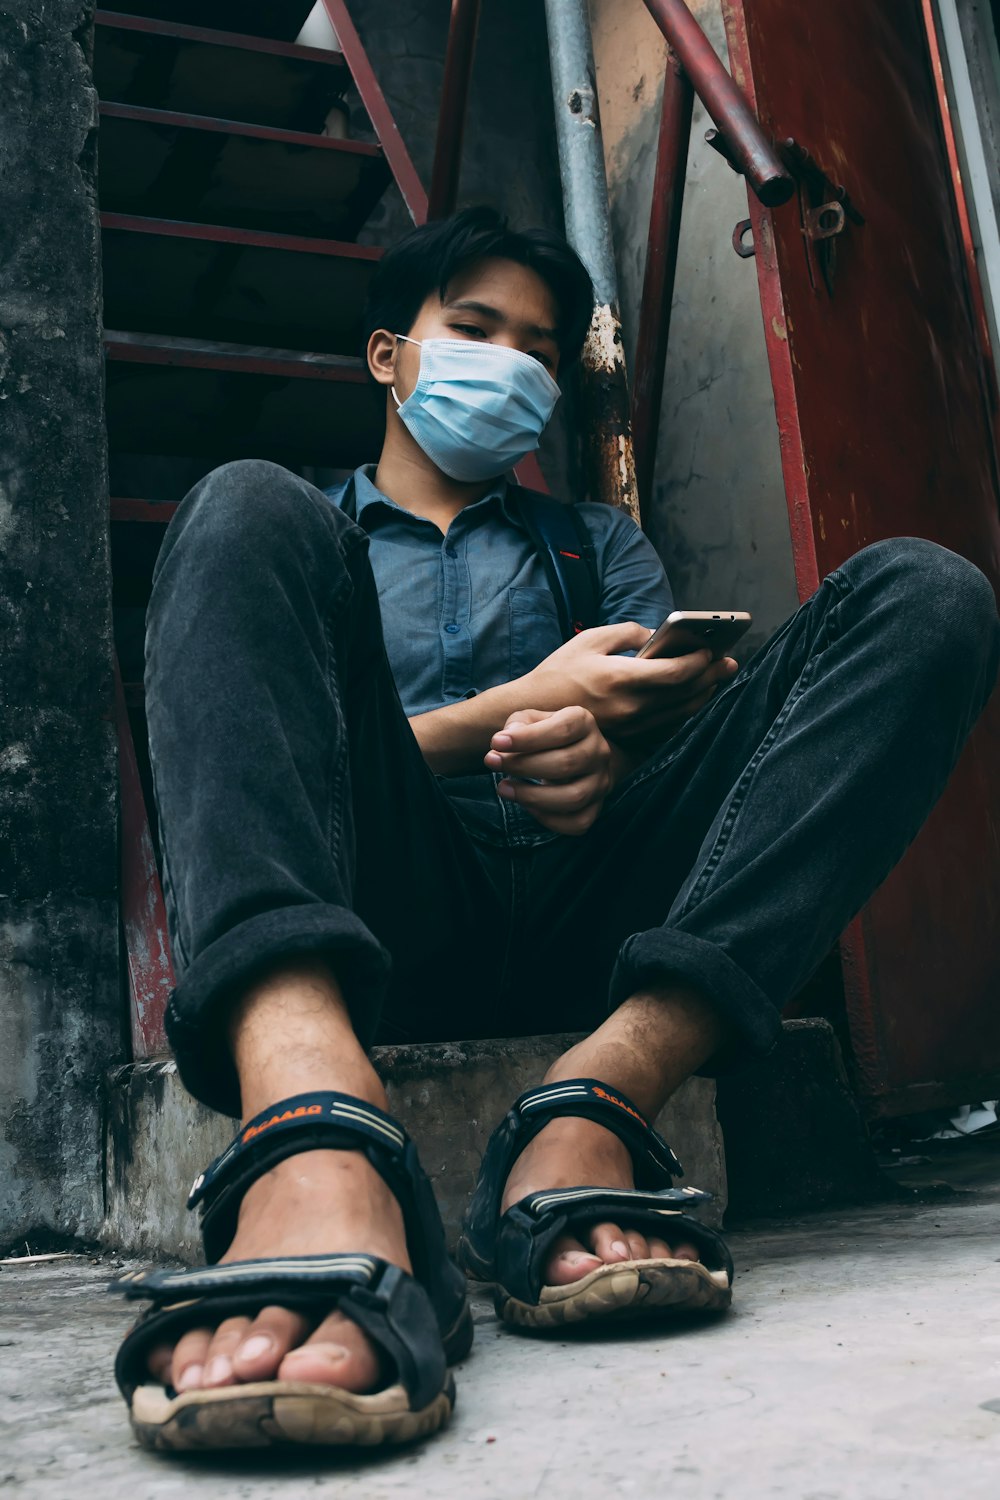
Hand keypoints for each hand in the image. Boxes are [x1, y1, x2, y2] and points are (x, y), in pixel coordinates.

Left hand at [484, 706, 613, 835]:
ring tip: (504, 788)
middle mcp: (599, 751)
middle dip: (523, 766)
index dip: (528, 738)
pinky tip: (527, 807)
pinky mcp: (597, 808)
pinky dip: (549, 819)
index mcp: (584, 722)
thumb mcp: (532, 720)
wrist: (579, 753)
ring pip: (573, 797)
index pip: (562, 730)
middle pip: (566, 764)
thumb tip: (505, 740)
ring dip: (533, 796)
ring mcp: (601, 782)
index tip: (496, 743)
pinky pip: (577, 823)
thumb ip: (518, 724)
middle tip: (492, 763)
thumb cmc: (546, 734)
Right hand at [527, 622, 737, 741]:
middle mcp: (630, 706)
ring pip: (681, 712)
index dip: (698, 660)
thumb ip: (629, 632)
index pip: (675, 671)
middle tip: (728, 662)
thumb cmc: (560, 671)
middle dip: (710, 675)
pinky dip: (685, 711)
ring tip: (716, 678)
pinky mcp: (629, 736)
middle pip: (685, 692)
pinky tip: (694, 699)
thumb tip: (659, 635)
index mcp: (620, 678)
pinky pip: (668, 725)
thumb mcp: (591, 639)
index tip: (710, 648)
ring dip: (703, 694)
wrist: (536, 713)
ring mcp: (631, 725)